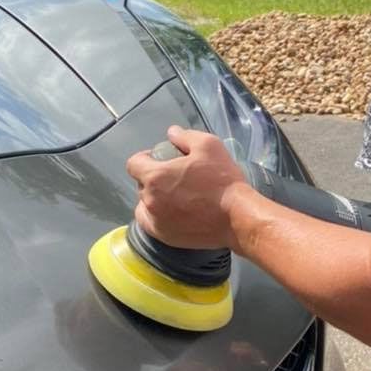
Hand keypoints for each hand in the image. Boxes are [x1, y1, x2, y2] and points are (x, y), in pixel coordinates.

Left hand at [126, 127, 248, 249]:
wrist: (236, 217)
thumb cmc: (223, 181)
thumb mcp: (208, 145)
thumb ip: (185, 136)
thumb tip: (172, 133)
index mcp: (156, 177)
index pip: (133, 164)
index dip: (144, 158)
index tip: (158, 159)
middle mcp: (150, 200)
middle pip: (141, 185)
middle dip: (152, 178)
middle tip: (173, 177)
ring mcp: (157, 221)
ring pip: (144, 205)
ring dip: (153, 198)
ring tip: (172, 196)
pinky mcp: (166, 237)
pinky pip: (151, 223)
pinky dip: (156, 216)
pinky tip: (170, 212)